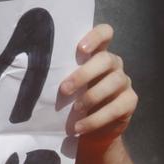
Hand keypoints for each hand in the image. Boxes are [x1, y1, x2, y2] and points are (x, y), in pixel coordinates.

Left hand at [58, 24, 137, 150]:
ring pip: (113, 82)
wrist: (89, 130)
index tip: (80, 49)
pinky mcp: (130, 101)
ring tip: (75, 110)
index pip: (105, 32)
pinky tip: (80, 126)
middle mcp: (114, 64)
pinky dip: (96, 119)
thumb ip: (61, 73)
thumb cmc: (73, 99)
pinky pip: (116, 108)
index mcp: (98, 53)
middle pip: (106, 59)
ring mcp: (124, 81)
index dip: (96, 36)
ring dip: (91, 97)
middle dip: (84, 74)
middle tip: (65, 89)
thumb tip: (33, 69)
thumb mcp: (68, 85)